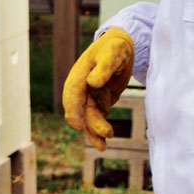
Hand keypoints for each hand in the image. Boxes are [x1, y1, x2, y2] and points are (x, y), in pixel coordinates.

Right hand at [62, 28, 134, 150]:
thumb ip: (104, 67)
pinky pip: (96, 120)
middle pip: (80, 109)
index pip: (72, 92)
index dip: (73, 108)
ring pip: (88, 118)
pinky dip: (98, 132)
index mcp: (79, 74)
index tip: (77, 123)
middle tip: (103, 134)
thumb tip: (92, 83)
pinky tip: (103, 143)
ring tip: (103, 146)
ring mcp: (89, 97)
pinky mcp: (98, 103)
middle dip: (89, 124)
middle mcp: (81, 88)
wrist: (121, 48)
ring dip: (94, 132)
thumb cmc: (115, 48)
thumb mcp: (113, 52)